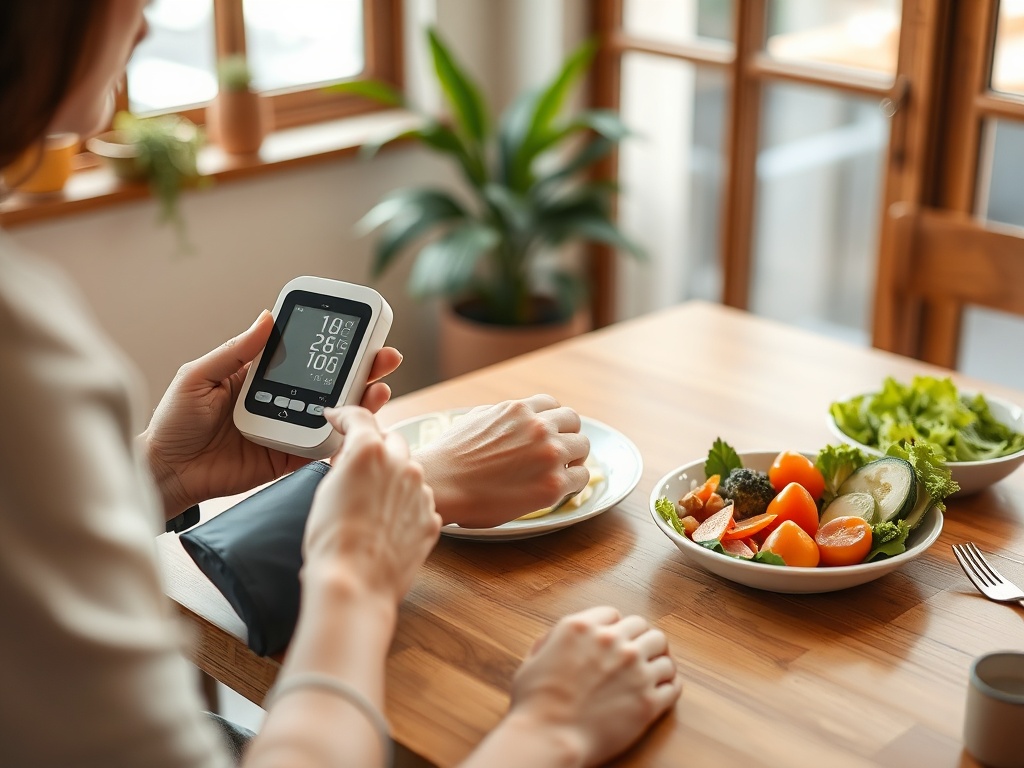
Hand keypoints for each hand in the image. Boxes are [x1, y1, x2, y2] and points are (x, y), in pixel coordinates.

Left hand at [140, 310, 402, 518]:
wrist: (166, 473)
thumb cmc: (173, 422)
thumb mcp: (199, 376)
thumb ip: (236, 351)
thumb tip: (267, 317)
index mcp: (261, 376)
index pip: (305, 355)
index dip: (332, 344)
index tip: (358, 331)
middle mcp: (280, 400)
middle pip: (330, 381)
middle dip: (362, 368)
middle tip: (385, 357)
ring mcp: (287, 429)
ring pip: (333, 412)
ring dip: (361, 400)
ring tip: (379, 388)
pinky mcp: (288, 458)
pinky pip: (320, 446)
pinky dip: (343, 436)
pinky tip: (359, 424)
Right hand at [302, 407, 440, 601]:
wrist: (355, 583)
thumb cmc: (331, 542)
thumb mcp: (325, 491)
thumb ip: (344, 466)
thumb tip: (350, 461)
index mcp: (369, 451)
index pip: (360, 418)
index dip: (346, 416)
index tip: (340, 419)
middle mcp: (401, 464)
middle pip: (392, 441)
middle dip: (377, 450)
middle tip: (358, 470)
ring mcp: (421, 491)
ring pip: (410, 472)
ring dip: (394, 479)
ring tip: (372, 506)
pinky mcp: (431, 517)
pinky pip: (419, 502)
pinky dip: (406, 507)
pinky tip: (388, 526)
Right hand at [412, 394, 589, 526]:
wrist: (442, 484)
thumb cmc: (451, 456)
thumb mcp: (476, 418)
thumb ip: (502, 416)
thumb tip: (512, 420)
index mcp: (519, 409)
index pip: (553, 406)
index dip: (553, 422)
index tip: (550, 434)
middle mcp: (539, 427)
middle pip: (574, 423)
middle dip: (568, 436)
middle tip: (560, 454)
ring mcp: (549, 455)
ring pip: (583, 447)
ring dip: (575, 459)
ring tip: (562, 472)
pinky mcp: (553, 484)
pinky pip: (582, 478)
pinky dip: (575, 483)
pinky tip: (561, 489)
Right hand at [505, 607, 680, 766]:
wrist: (548, 738)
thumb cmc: (534, 704)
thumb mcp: (533, 658)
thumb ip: (553, 641)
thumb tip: (563, 638)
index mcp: (583, 628)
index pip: (614, 614)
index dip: (615, 627)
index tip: (617, 639)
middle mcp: (613, 642)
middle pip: (644, 628)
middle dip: (640, 640)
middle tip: (639, 653)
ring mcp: (635, 670)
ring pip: (664, 652)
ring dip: (658, 660)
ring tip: (653, 671)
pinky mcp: (649, 701)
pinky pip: (673, 685)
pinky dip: (669, 685)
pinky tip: (662, 690)